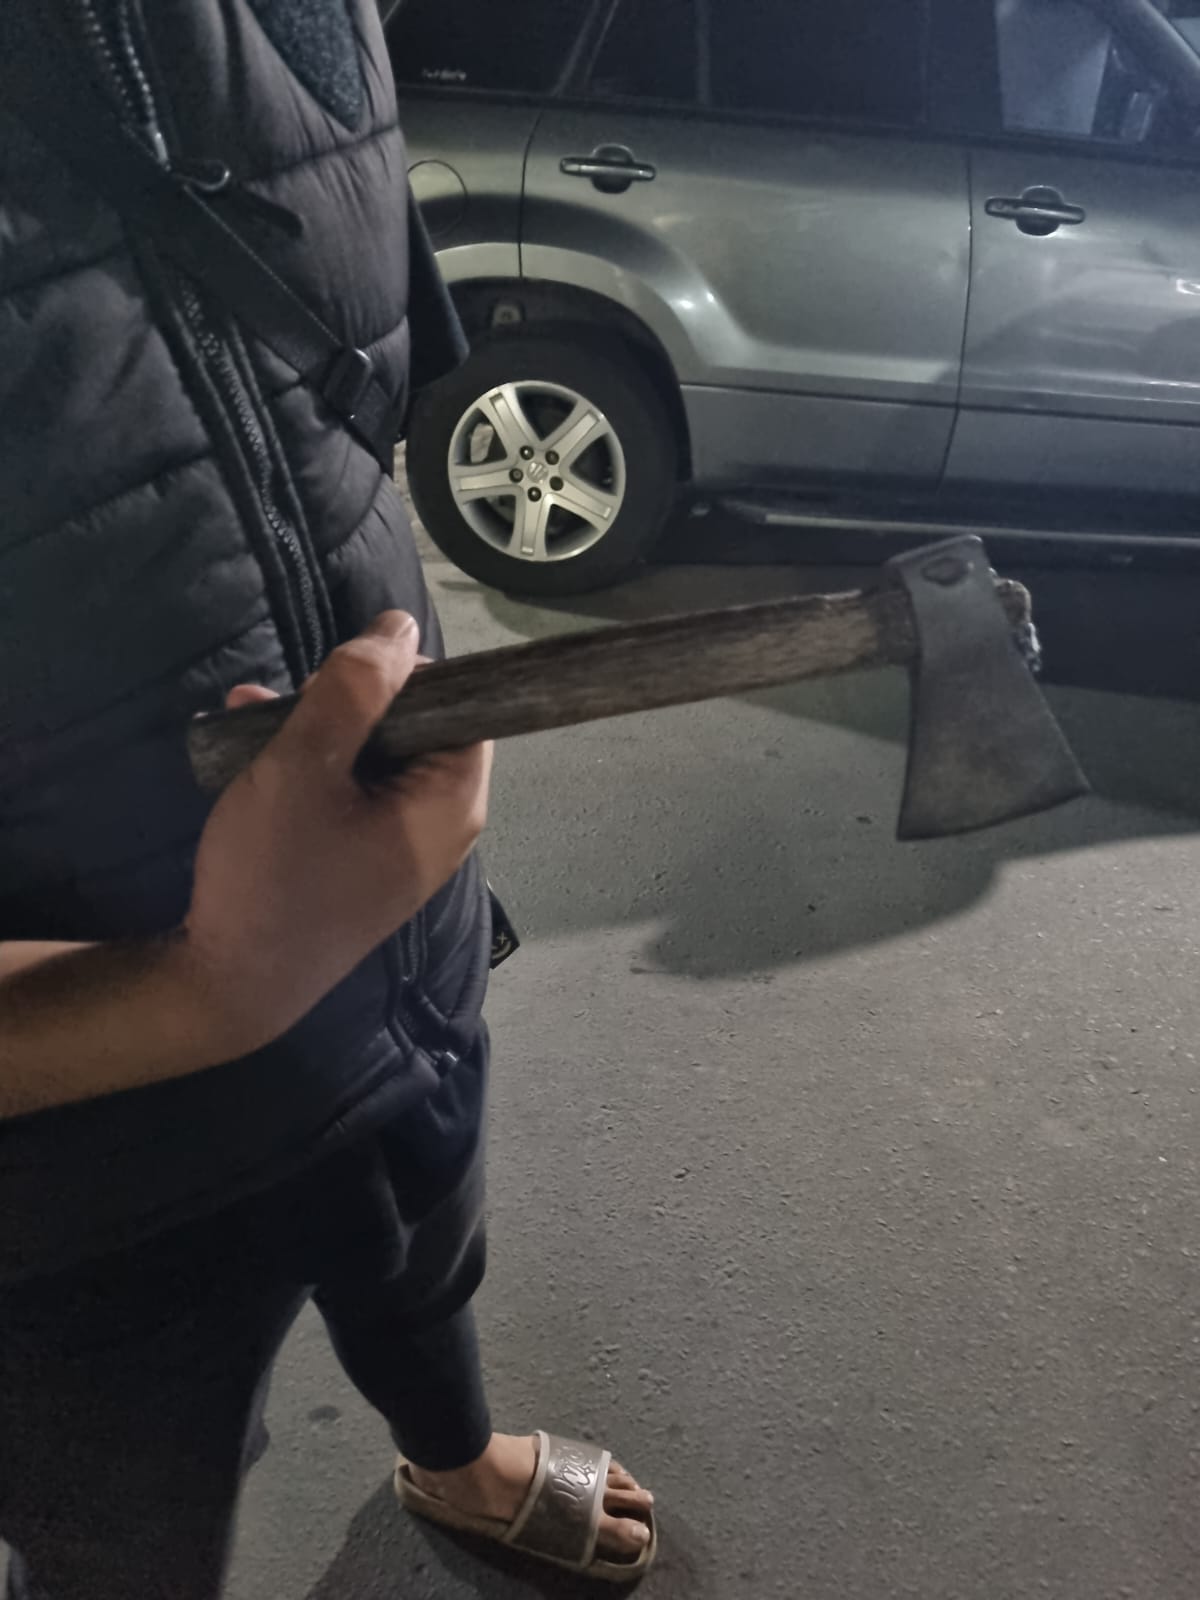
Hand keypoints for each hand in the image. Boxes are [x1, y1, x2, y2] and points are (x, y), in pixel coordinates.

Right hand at [178, 612, 491, 1057]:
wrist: (231, 984)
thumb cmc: (275, 875)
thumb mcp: (304, 766)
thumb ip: (351, 691)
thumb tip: (399, 627)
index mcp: (453, 802)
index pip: (464, 704)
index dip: (406, 675)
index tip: (343, 675)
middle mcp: (445, 826)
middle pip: (419, 726)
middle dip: (349, 699)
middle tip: (290, 699)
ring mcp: (406, 847)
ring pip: (376, 756)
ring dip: (317, 727)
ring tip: (252, 713)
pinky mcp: (369, 861)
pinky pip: (354, 792)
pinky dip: (312, 766)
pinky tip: (252, 748)